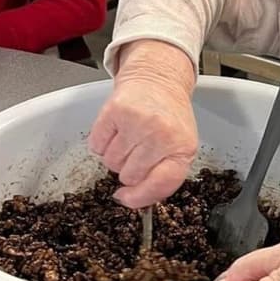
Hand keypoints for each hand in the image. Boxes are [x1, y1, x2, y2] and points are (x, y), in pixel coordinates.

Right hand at [88, 40, 197, 207]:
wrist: (158, 80)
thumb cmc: (170, 118)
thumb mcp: (179, 147)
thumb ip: (162, 175)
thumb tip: (131, 201)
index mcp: (183, 149)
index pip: (160, 185)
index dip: (141, 197)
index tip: (127, 198)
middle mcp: (162, 136)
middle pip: (130, 177)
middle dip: (129, 170)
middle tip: (138, 151)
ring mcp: (138, 123)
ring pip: (111, 163)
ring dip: (115, 156)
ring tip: (130, 137)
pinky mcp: (115, 111)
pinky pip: (96, 146)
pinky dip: (101, 143)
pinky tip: (117, 130)